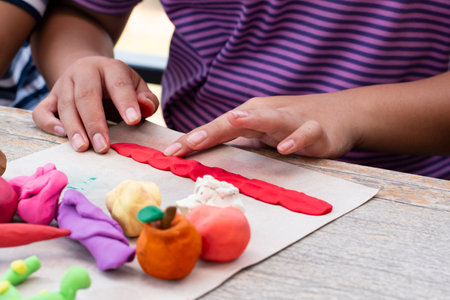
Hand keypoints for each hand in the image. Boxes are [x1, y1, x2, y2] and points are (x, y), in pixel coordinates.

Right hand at [32, 56, 158, 152]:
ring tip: (84, 148)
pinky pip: (42, 111)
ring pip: (65, 105)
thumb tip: (145, 108)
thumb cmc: (119, 86)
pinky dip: (48, 124)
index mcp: (110, 68)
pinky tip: (62, 135)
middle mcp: (83, 71)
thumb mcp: (137, 87)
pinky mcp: (50, 97)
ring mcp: (64, 84)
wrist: (89, 71)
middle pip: (86, 96)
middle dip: (95, 123)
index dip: (126, 102)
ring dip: (74, 128)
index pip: (118, 84)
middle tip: (103, 147)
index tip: (133, 121)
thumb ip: (146, 99)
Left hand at [163, 93, 360, 157]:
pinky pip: (303, 134)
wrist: (338, 114)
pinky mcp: (314, 129)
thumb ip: (239, 142)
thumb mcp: (261, 133)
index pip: (216, 128)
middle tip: (186, 144)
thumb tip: (209, 154)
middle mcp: (265, 114)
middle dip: (209, 132)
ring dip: (252, 120)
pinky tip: (284, 148)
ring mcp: (290, 120)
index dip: (193, 140)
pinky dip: (295, 140)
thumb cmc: (291, 125)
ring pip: (269, 119)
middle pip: (233, 122)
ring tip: (234, 120)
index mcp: (249, 116)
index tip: (169, 154)